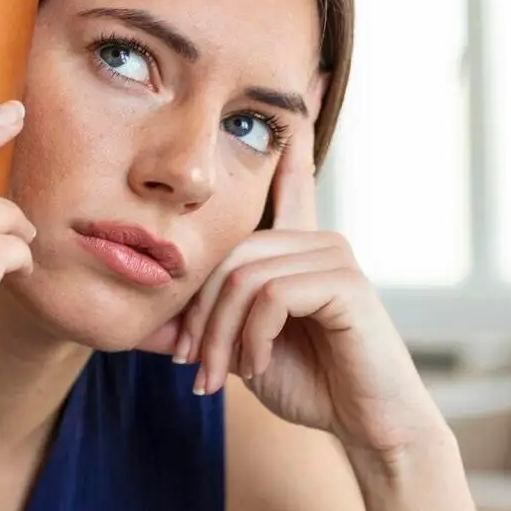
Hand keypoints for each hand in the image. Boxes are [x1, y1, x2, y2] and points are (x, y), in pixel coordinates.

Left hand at [142, 117, 447, 466]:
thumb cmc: (310, 385)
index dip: (288, 136)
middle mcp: (318, 240)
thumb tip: (143, 326)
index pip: (288, 177)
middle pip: (228, 250)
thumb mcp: (239, 352)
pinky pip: (269, 295)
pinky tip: (256, 366)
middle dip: (199, 314)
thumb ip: (201, 329)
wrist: (367, 424)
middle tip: (191, 366)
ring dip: (220, 336)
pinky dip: (250, 338)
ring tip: (221, 376)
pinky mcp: (346, 282)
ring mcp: (334, 257)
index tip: (298, 85)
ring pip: (242, 276)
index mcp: (296, 248)